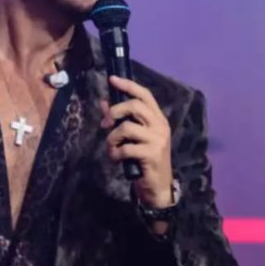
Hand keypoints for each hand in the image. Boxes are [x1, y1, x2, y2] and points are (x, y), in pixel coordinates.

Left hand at [100, 76, 173, 208]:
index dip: (128, 85)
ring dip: (112, 138)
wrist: (157, 186)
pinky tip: (116, 158)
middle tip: (105, 124)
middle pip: (134, 106)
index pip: (145, 95)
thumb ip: (120, 119)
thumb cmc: (144, 159)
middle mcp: (160, 125)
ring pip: (126, 127)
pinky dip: (115, 153)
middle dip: (115, 112)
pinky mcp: (152, 154)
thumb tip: (103, 102)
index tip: (112, 79)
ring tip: (111, 147)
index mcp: (158, 118)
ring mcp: (158, 139)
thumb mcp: (133, 137)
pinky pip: (125, 147)